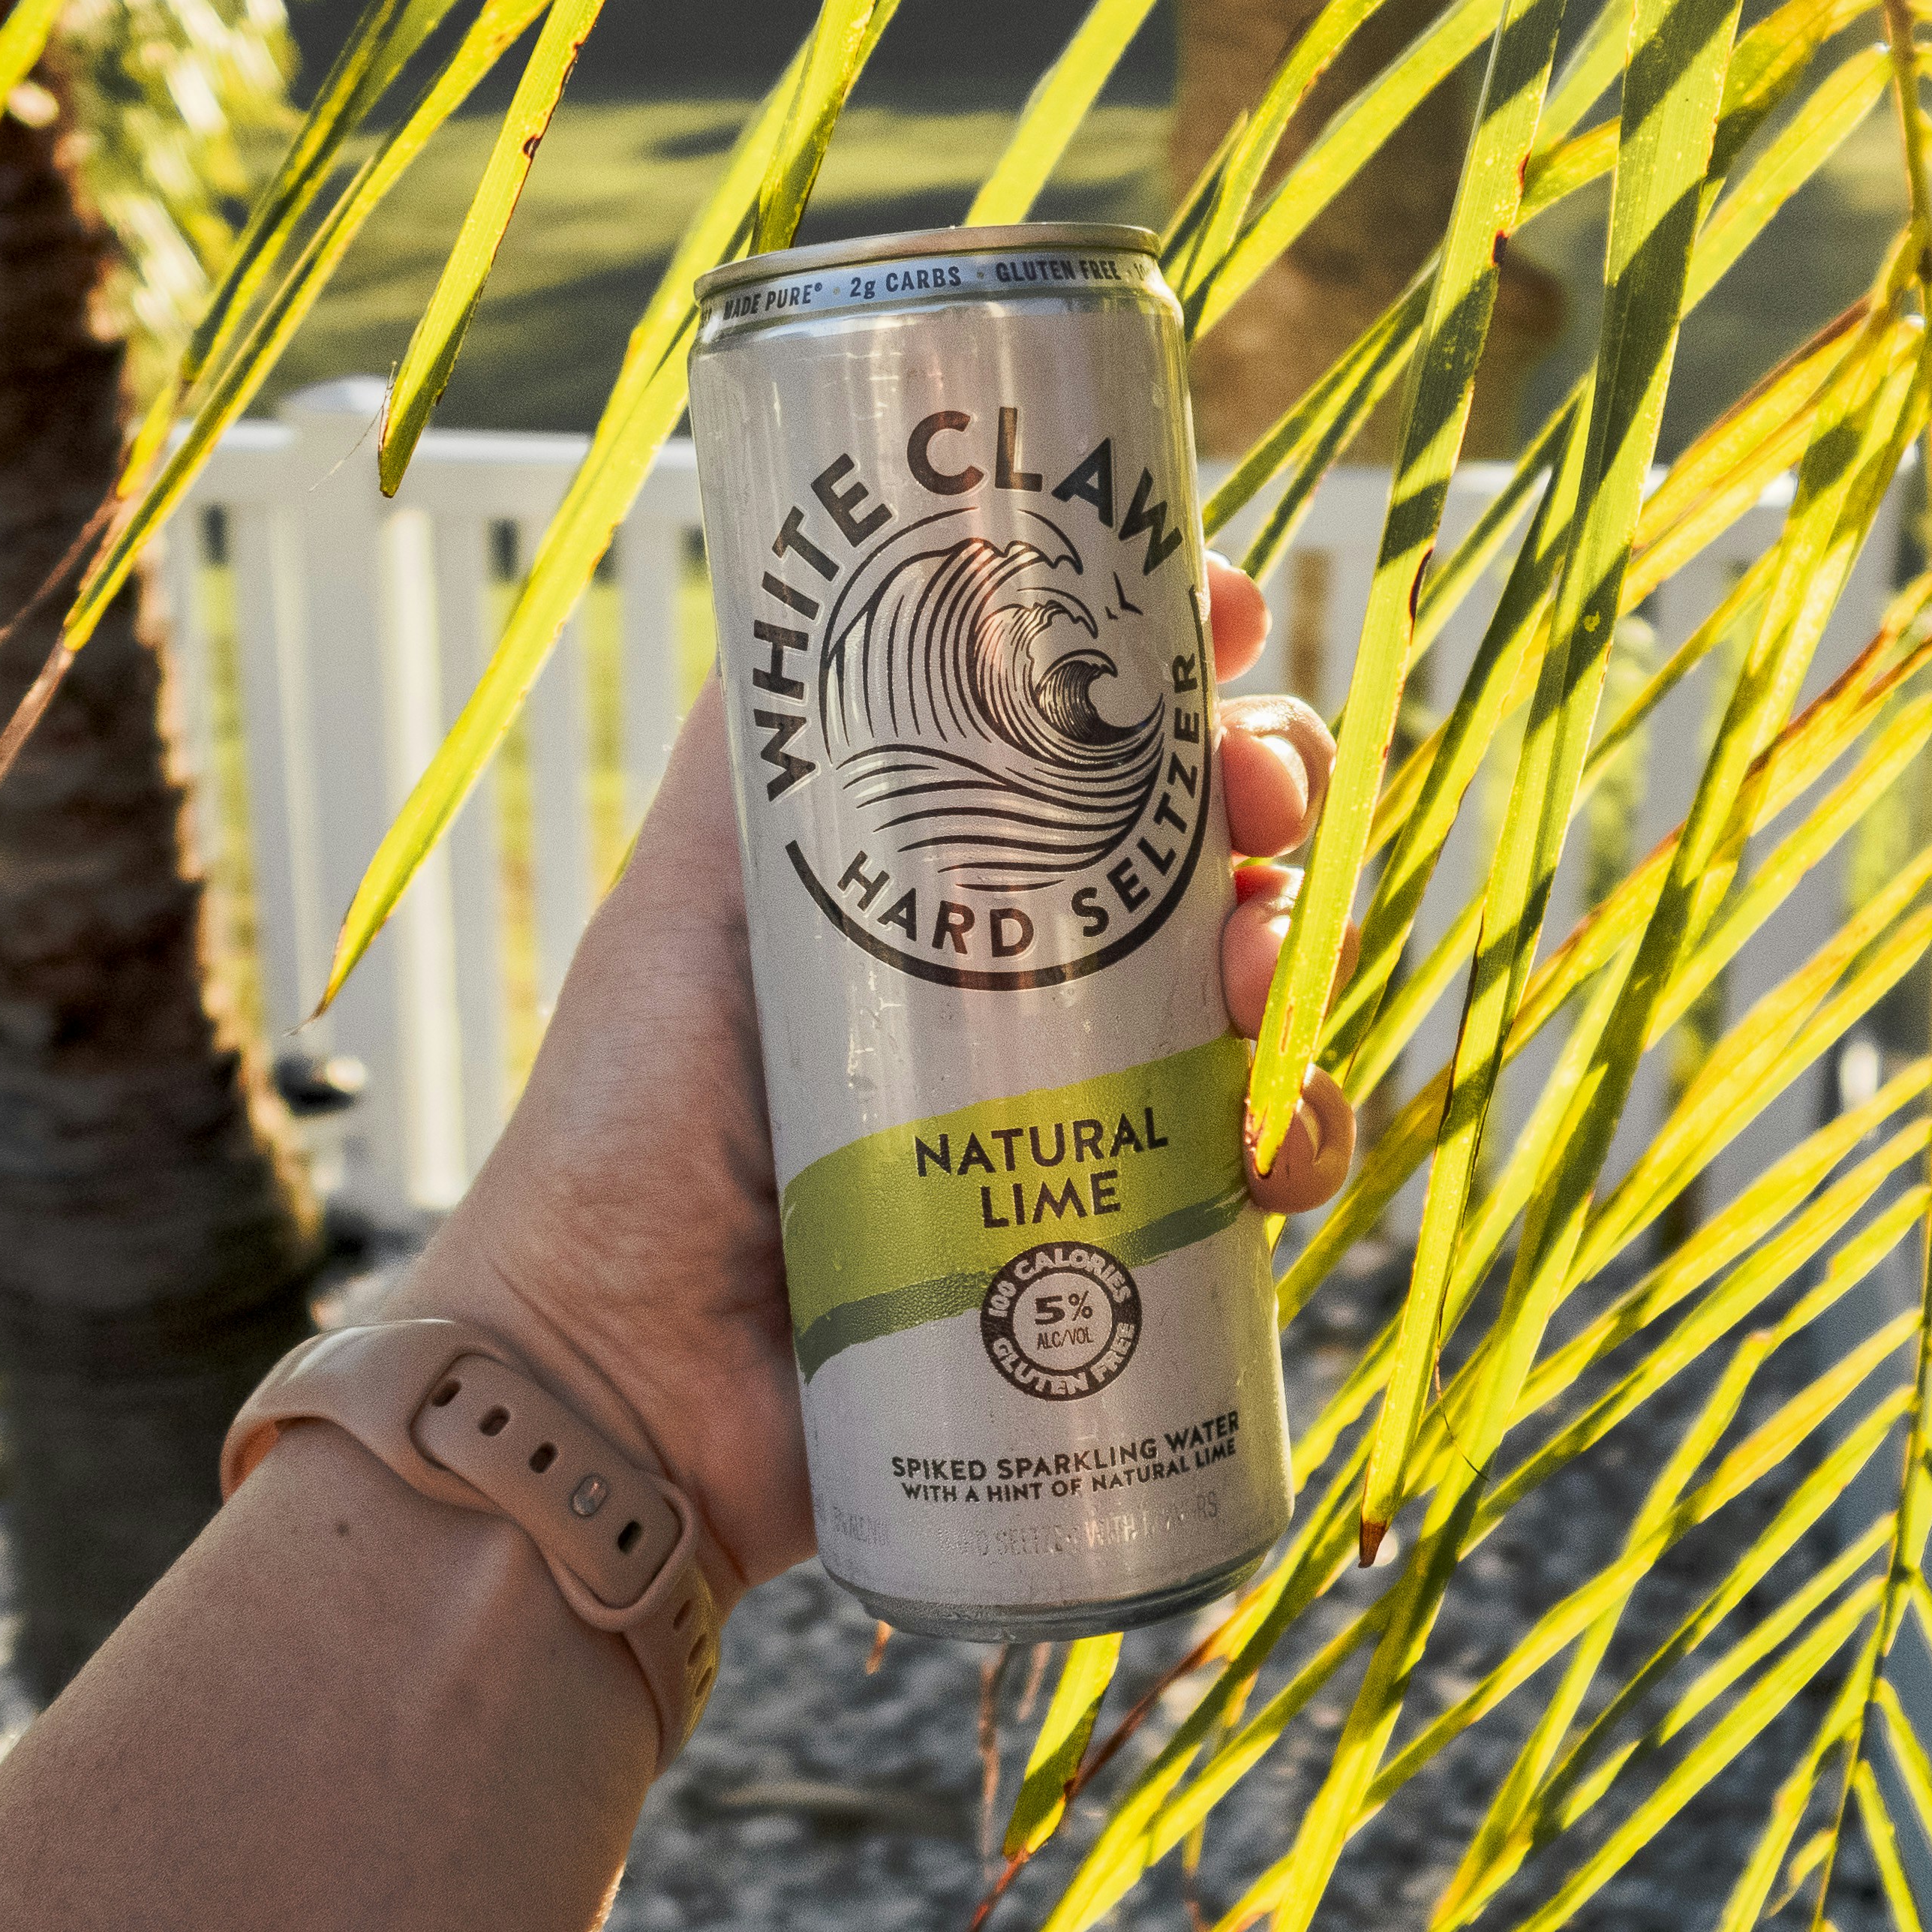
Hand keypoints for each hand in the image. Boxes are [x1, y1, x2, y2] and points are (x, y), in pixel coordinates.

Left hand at [391, 560, 1355, 1600]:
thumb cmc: (627, 1123)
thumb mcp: (690, 892)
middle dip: (1275, 791)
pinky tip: (1274, 1147)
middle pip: (1213, 841)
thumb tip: (825, 555)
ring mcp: (1089, 1106)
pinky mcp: (1125, 1237)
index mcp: (947, 871)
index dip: (1182, 665)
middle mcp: (1033, 976)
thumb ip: (760, 741)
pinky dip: (1307, 1137)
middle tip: (1258, 803)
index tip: (1218, 614)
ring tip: (1255, 989)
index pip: (1100, 738)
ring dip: (1303, 957)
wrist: (623, 1377)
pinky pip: (1266, 1164)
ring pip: (1267, 988)